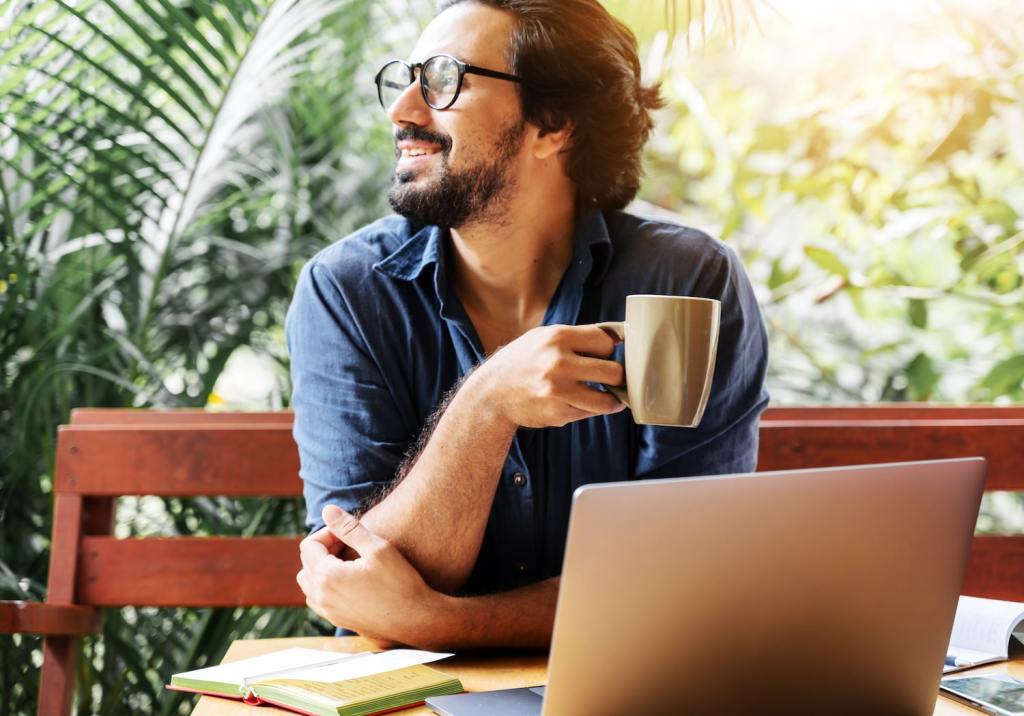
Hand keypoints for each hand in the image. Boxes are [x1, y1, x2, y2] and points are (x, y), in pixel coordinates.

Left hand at [297, 505, 440, 644]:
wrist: (415, 620)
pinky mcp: (336, 620)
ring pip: (308, 581)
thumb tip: (327, 509)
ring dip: (322, 566)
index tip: (349, 533)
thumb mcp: (377, 548)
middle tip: (351, 545)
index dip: (328, 533)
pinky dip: (325, 584)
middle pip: (306, 562)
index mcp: (327, 576)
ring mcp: (327, 611)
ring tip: (348, 561)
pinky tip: (349, 579)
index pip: (309, 545)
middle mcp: (321, 596)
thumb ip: (349, 528)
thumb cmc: (400, 582)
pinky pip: (317, 598)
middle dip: (324, 548)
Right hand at [472, 324, 624, 427]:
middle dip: (615, 375)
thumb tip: (617, 337)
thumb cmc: (522, 362)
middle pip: (614, 371)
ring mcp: (559, 391)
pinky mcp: (558, 414)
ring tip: (605, 395)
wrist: (491, 393)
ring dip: (610, 399)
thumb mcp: (543, 337)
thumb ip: (577, 337)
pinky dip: (589, 409)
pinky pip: (589, 413)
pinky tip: (578, 401)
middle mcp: (559, 363)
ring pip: (607, 400)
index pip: (606, 342)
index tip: (603, 355)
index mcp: (557, 338)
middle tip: (609, 377)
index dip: (607, 349)